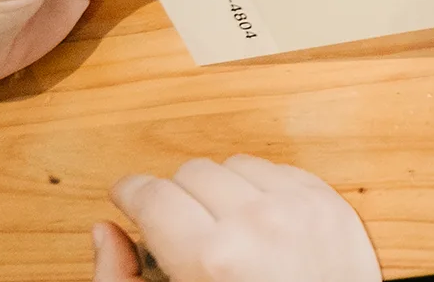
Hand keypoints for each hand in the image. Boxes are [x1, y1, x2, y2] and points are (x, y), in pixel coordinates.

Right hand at [93, 156, 379, 281]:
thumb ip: (122, 280)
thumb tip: (105, 231)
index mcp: (212, 258)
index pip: (152, 195)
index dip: (130, 194)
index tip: (126, 197)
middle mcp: (258, 224)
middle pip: (191, 172)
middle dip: (177, 196)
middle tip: (179, 227)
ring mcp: (299, 207)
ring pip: (235, 163)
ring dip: (221, 189)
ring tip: (222, 226)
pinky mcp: (328, 203)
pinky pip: (278, 169)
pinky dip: (261, 189)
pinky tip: (257, 221)